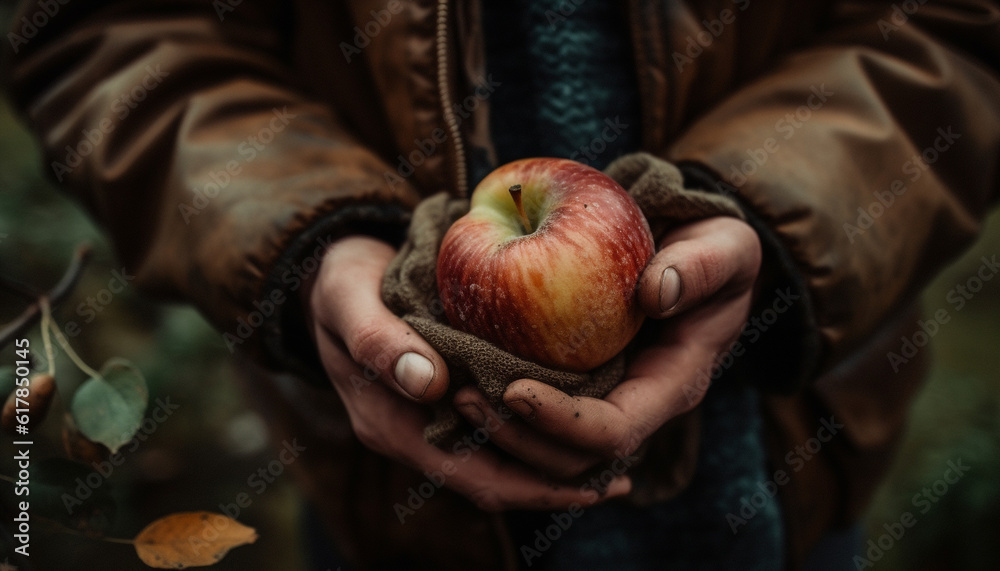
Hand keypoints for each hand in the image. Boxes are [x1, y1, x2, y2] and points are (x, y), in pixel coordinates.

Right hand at [303, 235, 629, 509]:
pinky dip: (533, 436)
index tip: (593, 480)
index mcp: (390, 423)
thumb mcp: (350, 298)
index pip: (473, 476)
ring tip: (609, 457)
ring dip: (549, 466)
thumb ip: (380, 342)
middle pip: (493, 482)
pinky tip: (571, 421)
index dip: (535, 487)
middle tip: (620, 474)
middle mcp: (410, 435)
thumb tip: (428, 385)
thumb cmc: (339, 282)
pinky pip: (491, 435)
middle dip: (556, 486)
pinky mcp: (439, 402)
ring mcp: (424, 422)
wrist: (325, 276)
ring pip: (495, 464)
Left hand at [453, 217, 760, 478]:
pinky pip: (537, 419)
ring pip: (548, 452)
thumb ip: (701, 267)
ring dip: (500, 434)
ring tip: (455, 391)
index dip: (563, 423)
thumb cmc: (717, 249)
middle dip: (517, 439)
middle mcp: (638, 406)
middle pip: (572, 460)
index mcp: (673, 384)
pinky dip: (501, 412)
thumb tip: (654, 293)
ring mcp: (607, 400)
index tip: (513, 390)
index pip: (615, 431)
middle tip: (463, 394)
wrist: (703, 254)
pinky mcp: (581, 386)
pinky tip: (464, 381)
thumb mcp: (728, 246)